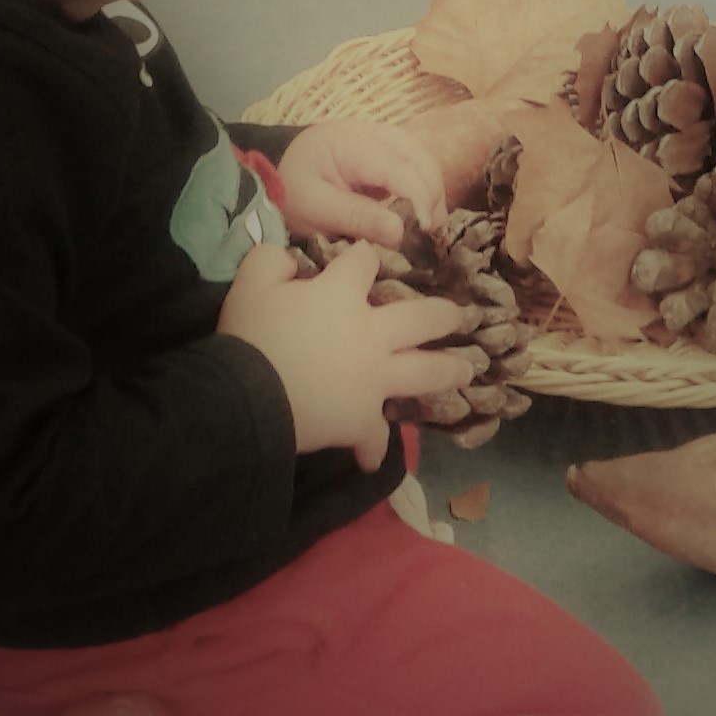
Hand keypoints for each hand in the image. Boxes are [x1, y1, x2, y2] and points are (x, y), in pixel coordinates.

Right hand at [217, 239, 469, 470]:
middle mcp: (371, 334)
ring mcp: (373, 379)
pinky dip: (372, 448)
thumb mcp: (250, 283)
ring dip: (447, 370)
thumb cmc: (251, 335)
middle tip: (460, 315)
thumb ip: (271, 261)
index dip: (365, 256)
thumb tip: (289, 260)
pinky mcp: (361, 420)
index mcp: (343, 295)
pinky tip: (372, 458)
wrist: (250, 397)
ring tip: (465, 372)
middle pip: (421, 318)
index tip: (368, 257)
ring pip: (423, 372)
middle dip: (443, 314)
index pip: (364, 262)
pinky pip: (374, 436)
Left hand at [276, 120, 447, 248]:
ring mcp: (378, 137)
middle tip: (432, 232)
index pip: (398, 167)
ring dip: (432, 191)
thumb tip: (400, 232)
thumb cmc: (293, 197)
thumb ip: (356, 218)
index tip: (425, 231)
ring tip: (430, 225)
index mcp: (347, 142)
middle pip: (418, 156)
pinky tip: (421, 213)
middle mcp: (368, 131)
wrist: (278, 184)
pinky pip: (414, 163)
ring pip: (422, 157)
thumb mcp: (316, 211)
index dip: (419, 197)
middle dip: (432, 194)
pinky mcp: (383, 149)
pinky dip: (423, 187)